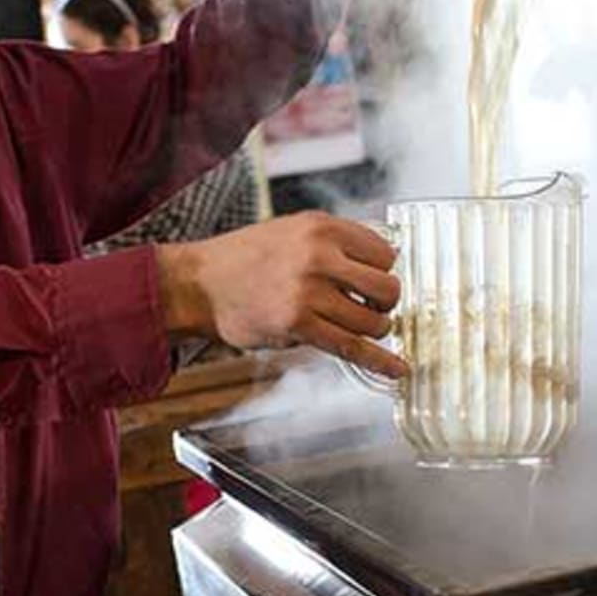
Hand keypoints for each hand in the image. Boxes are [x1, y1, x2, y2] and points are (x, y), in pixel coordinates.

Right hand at [156, 212, 407, 379]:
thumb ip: (335, 242)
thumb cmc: (244, 259)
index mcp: (321, 227)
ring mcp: (308, 291)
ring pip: (372, 320)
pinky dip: (379, 361)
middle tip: (373, 306)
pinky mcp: (297, 325)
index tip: (379, 280)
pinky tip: (396, 368)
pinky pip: (352, 347)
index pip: (384, 251)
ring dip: (374, 329)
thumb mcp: (293, 231)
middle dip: (386, 302)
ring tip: (360, 327)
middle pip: (387, 286)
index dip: (385, 270)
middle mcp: (318, 255)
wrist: (200, 284)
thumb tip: (381, 262)